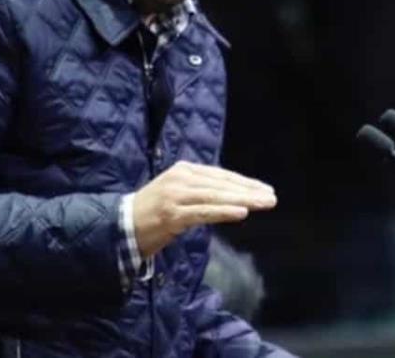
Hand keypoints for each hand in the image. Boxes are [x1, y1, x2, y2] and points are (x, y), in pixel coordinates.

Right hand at [133, 161, 276, 257]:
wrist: (122, 225)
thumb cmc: (154, 211)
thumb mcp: (179, 193)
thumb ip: (202, 191)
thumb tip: (234, 195)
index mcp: (185, 170)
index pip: (221, 175)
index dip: (244, 182)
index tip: (265, 190)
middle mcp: (181, 178)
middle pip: (222, 184)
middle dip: (249, 191)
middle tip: (271, 198)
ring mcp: (176, 195)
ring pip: (215, 196)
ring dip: (242, 200)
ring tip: (262, 204)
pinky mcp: (172, 214)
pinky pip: (203, 212)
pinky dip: (223, 211)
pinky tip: (240, 212)